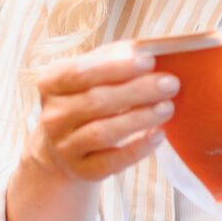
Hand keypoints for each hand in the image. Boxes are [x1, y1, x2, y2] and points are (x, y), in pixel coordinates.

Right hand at [21, 41, 178, 184]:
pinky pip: (112, 162)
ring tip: (167, 107)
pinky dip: (137, 149)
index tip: (149, 61)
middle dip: (137, 91)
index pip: (81, 72)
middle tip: (170, 83)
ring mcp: (64, 146)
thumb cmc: (85, 98)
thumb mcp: (90, 73)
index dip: (116, 67)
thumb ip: (113, 58)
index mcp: (51, 83)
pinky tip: (158, 135)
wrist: (63, 146)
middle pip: (96, 101)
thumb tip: (143, 50)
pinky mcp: (82, 170)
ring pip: (103, 132)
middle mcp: (52, 116)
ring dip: (139, 118)